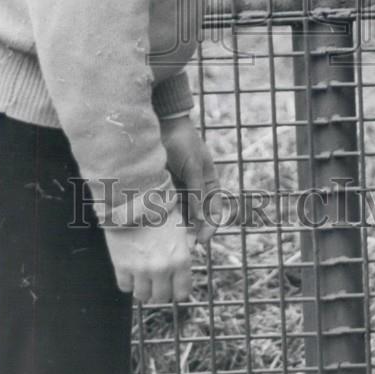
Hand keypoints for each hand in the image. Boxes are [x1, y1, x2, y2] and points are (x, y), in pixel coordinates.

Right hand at [104, 203, 191, 303]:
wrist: (134, 197)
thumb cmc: (159, 208)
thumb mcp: (180, 227)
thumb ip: (183, 249)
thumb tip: (183, 263)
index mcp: (180, 259)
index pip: (182, 293)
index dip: (176, 289)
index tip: (172, 283)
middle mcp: (162, 268)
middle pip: (161, 298)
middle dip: (159, 289)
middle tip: (155, 279)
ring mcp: (141, 269)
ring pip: (142, 296)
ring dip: (142, 287)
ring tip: (142, 274)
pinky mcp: (122, 266)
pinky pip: (125, 287)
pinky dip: (127, 280)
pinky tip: (129, 267)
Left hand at [161, 116, 220, 243]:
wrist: (163, 126)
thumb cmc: (183, 143)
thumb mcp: (193, 166)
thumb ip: (196, 192)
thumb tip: (200, 219)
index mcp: (209, 183)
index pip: (214, 212)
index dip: (210, 228)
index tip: (201, 241)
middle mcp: (196, 189)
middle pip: (197, 217)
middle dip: (192, 232)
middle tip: (183, 247)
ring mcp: (180, 189)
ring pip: (181, 214)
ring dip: (177, 226)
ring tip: (170, 240)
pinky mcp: (166, 188)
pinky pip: (168, 207)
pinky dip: (166, 216)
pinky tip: (159, 225)